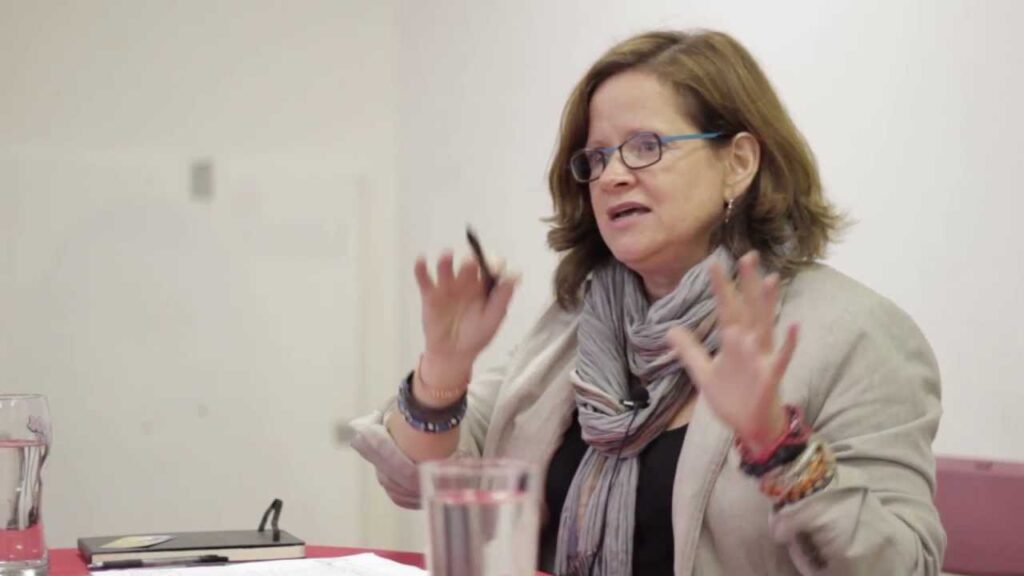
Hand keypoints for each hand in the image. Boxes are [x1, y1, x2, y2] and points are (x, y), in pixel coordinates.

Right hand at [414, 251, 516, 388]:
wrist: (453, 354)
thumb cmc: (476, 336)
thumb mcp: (493, 319)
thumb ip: (502, 298)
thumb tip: (515, 276)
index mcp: (483, 287)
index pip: (489, 269)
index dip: (492, 264)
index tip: (495, 265)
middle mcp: (465, 282)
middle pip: (468, 266)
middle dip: (469, 263)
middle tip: (471, 263)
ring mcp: (447, 287)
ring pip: (446, 269)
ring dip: (446, 261)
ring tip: (446, 256)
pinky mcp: (430, 295)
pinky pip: (424, 279)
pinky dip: (421, 269)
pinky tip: (422, 260)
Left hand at [666, 251, 797, 452]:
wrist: (752, 428)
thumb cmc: (734, 398)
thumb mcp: (704, 373)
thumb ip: (689, 351)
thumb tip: (670, 329)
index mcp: (734, 342)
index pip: (726, 309)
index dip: (721, 288)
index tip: (714, 262)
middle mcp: (751, 345)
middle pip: (748, 309)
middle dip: (747, 284)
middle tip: (749, 255)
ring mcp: (762, 360)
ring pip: (765, 327)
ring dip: (768, 305)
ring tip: (770, 279)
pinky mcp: (770, 378)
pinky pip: (781, 358)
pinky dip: (788, 343)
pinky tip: (793, 325)